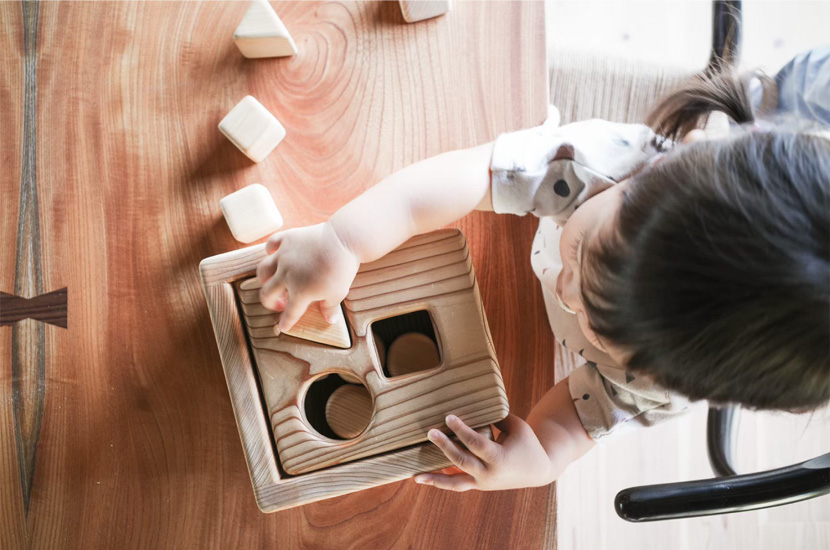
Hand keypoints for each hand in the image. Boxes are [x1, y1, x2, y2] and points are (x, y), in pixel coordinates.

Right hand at [256, 222, 359, 331]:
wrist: (344, 239)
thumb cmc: (342, 269)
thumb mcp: (338, 293)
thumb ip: (330, 308)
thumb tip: (330, 320)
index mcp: (300, 292)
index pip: (290, 313)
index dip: (286, 322)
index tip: (282, 327)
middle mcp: (286, 275)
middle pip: (267, 294)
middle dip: (270, 303)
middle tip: (280, 303)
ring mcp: (284, 256)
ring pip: (262, 270)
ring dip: (264, 279)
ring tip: (271, 282)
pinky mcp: (287, 238)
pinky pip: (271, 244)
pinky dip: (270, 250)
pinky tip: (274, 254)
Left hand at [414, 414, 552, 491]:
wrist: (538, 470)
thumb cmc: (527, 443)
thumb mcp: (516, 427)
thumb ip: (496, 418)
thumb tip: (473, 403)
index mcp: (500, 458)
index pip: (476, 443)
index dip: (461, 430)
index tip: (448, 417)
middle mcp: (489, 474)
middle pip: (462, 460)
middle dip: (445, 446)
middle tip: (430, 432)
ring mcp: (483, 483)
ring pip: (456, 482)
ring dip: (435, 479)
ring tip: (416, 476)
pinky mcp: (479, 486)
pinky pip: (457, 485)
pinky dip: (441, 482)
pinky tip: (424, 478)